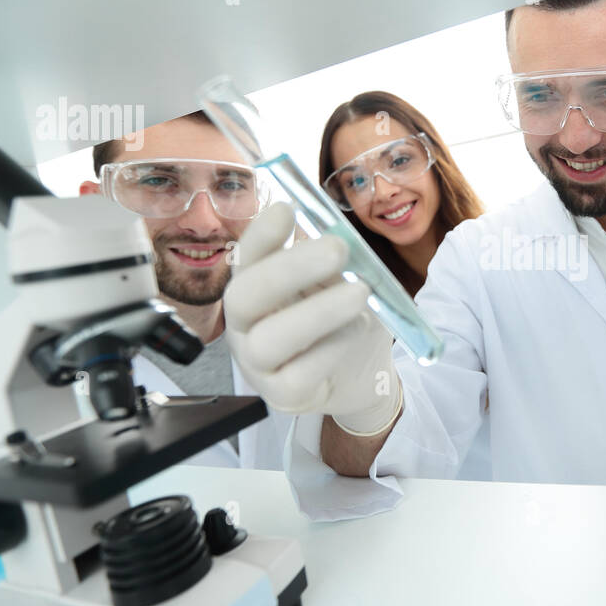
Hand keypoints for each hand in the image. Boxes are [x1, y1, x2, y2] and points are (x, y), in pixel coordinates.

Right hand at [223, 204, 399, 431]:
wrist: (362, 376)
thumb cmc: (343, 322)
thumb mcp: (340, 283)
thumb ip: (333, 263)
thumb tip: (336, 232)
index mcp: (254, 288)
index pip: (245, 258)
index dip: (260, 234)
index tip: (288, 209)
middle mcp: (245, 325)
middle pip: (243, 296)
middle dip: (288, 269)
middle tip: (338, 249)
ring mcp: (259, 364)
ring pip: (268, 339)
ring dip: (317, 312)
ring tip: (360, 293)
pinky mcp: (282, 396)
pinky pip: (299, 374)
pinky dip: (331, 348)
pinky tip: (356, 330)